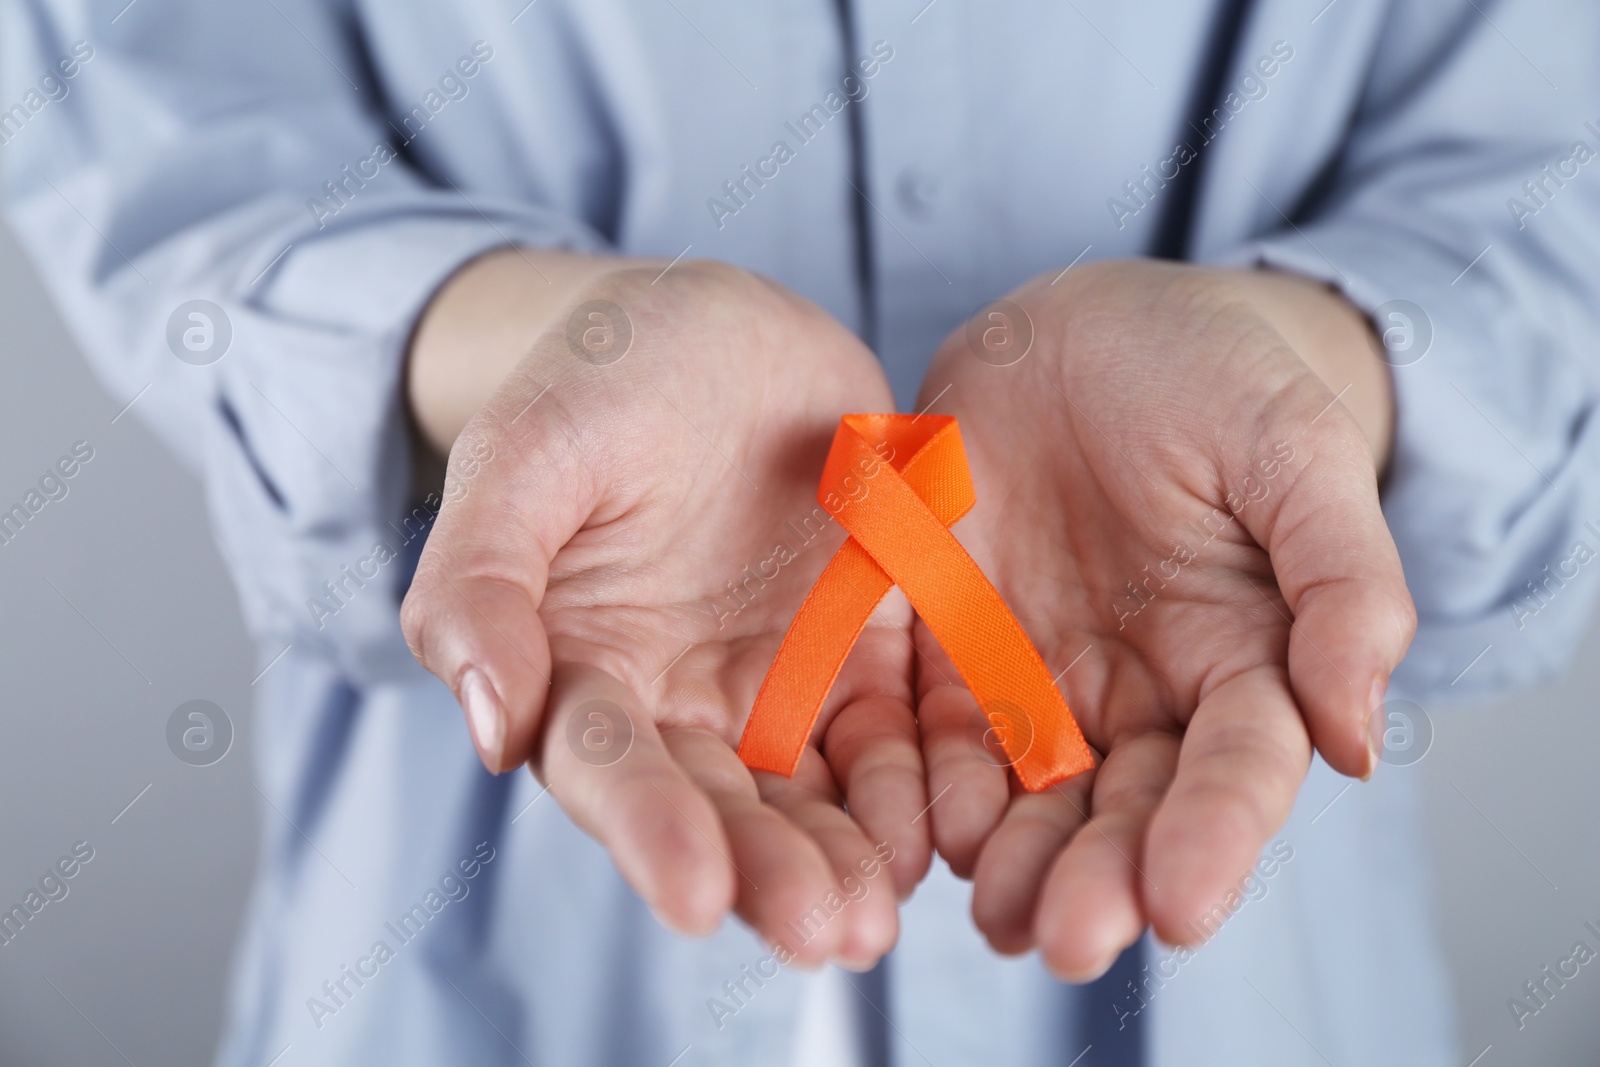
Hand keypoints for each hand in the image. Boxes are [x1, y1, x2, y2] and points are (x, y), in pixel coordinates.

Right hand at [401, 260, 929, 966]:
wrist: (716, 328)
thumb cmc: (599, 380)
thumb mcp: (524, 452)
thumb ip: (482, 579)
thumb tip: (490, 725)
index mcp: (582, 664)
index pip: (608, 766)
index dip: (648, 830)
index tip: (694, 896)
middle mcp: (678, 698)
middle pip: (720, 804)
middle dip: (768, 871)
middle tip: (826, 932)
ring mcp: (777, 679)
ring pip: (812, 793)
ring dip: (848, 856)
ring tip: (882, 915)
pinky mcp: (864, 650)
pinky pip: (896, 730)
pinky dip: (918, 783)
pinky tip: (947, 828)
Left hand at [911, 259, 1414, 977]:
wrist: (1077, 326)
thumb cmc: (1208, 372)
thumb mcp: (1293, 448)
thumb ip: (1340, 580)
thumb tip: (1361, 740)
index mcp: (1240, 653)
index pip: (1236, 764)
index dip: (1215, 835)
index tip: (1184, 907)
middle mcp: (1139, 689)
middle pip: (1126, 804)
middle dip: (1101, 875)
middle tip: (1069, 937)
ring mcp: (1037, 672)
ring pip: (1027, 791)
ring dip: (1011, 859)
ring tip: (997, 914)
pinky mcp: (945, 644)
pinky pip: (932, 728)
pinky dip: (926, 783)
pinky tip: (919, 831)